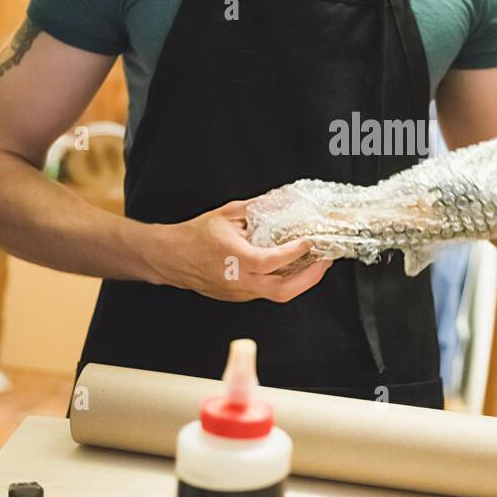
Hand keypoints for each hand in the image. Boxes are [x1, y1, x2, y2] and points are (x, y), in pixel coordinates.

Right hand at [141, 197, 331, 302]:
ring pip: (278, 295)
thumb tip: (279, 200)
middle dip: (311, 277)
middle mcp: (241, 281)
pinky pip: (267, 293)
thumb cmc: (195, 236)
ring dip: (300, 282)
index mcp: (238, 260)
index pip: (275, 261)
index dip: (297, 253)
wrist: (170, 257)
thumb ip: (256, 208)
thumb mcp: (227, 214)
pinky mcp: (239, 296)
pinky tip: (292, 269)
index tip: (311, 241)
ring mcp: (240, 292)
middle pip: (285, 290)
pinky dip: (284, 282)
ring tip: (315, 265)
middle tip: (325, 260)